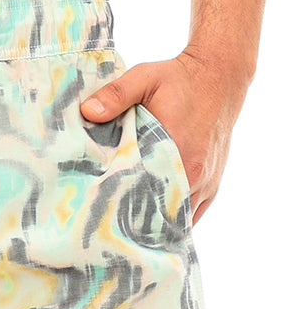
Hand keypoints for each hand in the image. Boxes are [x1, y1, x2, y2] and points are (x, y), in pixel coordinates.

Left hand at [79, 49, 247, 225]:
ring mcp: (207, 182)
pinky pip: (193, 214)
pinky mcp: (213, 183)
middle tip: (107, 230)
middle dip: (136, 223)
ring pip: (178, 218)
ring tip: (127, 232)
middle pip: (161, 213)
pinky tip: (152, 226)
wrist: (221, 77)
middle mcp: (195, 173)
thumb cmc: (180, 79)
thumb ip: (116, 95)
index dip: (123, 209)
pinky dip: (173, 220)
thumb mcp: (145, 78)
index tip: (101, 217)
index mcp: (177, 150)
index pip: (145, 193)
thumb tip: (87, 112)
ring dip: (155, 223)